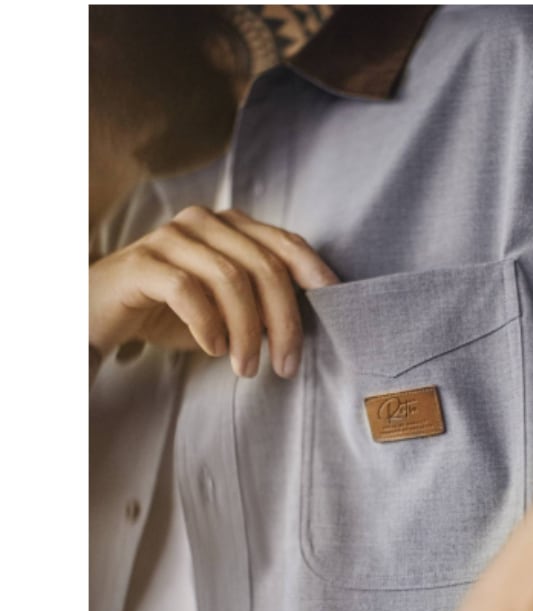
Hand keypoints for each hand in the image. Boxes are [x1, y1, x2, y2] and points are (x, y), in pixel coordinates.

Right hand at [89, 206, 337, 377]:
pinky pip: (188, 290)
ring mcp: (171, 237)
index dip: (314, 272)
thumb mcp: (226, 308)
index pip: (285, 243)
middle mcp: (204, 222)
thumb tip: (304, 324)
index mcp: (230, 227)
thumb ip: (262, 304)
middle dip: (284, 321)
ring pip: (231, 279)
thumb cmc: (171, 313)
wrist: (99, 314)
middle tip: (286, 365)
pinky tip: (213, 349)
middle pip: (264, 266)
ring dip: (247, 331)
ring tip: (248, 367)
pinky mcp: (142, 262)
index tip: (334, 305)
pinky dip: (208, 325)